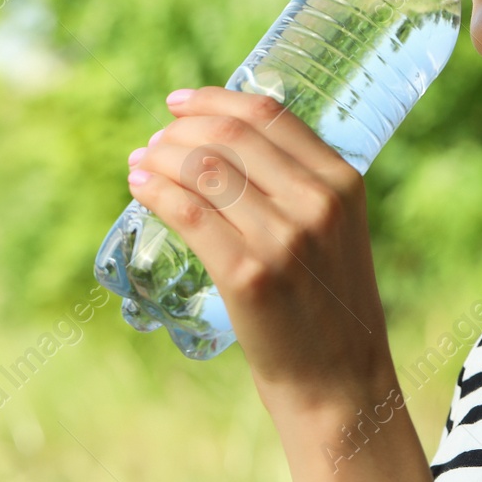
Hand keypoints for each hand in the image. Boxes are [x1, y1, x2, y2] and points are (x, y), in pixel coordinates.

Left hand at [127, 86, 396, 413]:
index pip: (268, 115)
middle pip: (230, 135)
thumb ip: (301, 188)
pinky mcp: (248, 276)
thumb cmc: (328, 304)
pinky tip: (139, 187)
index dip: (214, 99)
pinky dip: (154, 191)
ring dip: (159, 157)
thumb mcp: (336, 230)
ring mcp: (283, 239)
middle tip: (154, 142)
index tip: (179, 103)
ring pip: (203, 168)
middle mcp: (316, 202)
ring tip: (141, 163)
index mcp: (342, 181)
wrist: (339, 382)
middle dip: (179, 130)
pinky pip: (188, 213)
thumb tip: (230, 146)